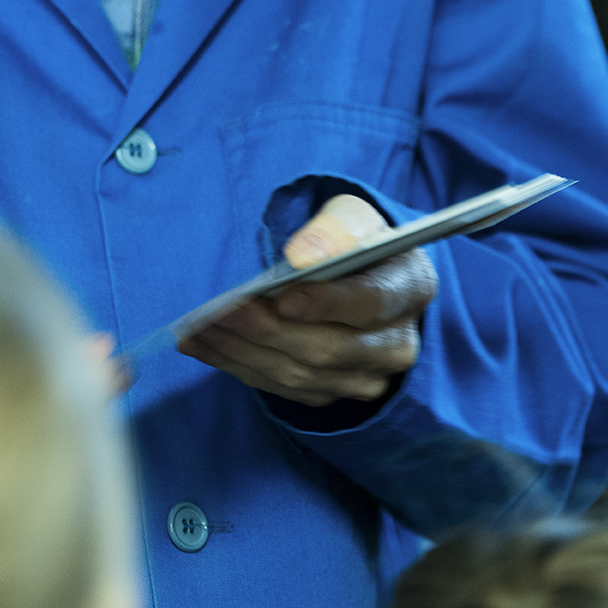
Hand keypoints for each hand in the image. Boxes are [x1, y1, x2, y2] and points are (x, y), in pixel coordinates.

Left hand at [179, 193, 437, 408]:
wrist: (358, 275)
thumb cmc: (352, 239)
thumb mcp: (353, 215)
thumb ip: (335, 227)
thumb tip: (303, 256)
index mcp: (410, 288)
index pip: (371, 303)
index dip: (326, 303)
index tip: (282, 297)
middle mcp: (396, 344)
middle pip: (328, 348)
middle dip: (267, 330)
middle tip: (220, 311)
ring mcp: (365, 377)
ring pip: (300, 374)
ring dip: (243, 351)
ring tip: (198, 328)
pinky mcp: (331, 392)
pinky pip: (282, 387)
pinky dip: (238, 365)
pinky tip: (202, 344)